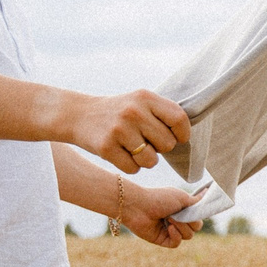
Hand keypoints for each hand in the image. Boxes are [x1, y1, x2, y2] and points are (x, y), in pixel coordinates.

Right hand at [68, 89, 190, 172]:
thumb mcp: (139, 102)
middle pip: (167, 144)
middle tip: (146, 141)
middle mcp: (133, 111)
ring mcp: (119, 130)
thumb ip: (162, 113)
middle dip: (160, 148)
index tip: (178, 138)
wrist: (78, 115)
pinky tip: (120, 153)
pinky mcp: (106, 147)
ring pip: (151, 160)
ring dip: (146, 160)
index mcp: (145, 97)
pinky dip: (130, 166)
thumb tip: (189, 136)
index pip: (179, 119)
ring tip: (134, 148)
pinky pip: (133, 169)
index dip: (183, 134)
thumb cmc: (118, 112)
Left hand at [113, 180, 203, 249]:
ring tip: (169, 219)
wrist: (138, 206)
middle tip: (178, 214)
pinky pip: (177, 243)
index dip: (199, 215)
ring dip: (181, 227)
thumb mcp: (181, 197)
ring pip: (188, 236)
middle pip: (196, 228)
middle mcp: (178, 220)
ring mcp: (170, 230)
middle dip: (190, 221)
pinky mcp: (162, 240)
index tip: (196, 211)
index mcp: (182, 209)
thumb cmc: (158, 198)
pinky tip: (168, 228)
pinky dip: (175, 236)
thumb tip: (207, 193)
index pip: (199, 216)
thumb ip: (196, 201)